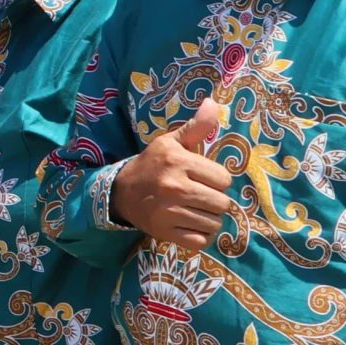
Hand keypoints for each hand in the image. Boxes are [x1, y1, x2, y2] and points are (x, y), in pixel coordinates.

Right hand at [111, 98, 233, 250]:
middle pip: (223, 204)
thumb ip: (196, 127)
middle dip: (214, 200)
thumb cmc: (152, 165)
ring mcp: (169, 212)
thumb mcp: (170, 142)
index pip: (224, 179)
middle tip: (198, 195)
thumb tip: (213, 103)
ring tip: (192, 209)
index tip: (201, 177)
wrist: (121, 192)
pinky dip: (199, 236)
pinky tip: (187, 224)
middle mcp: (174, 186)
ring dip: (208, 219)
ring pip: (214, 223)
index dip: (216, 179)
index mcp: (177, 161)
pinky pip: (201, 241)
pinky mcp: (166, 233)